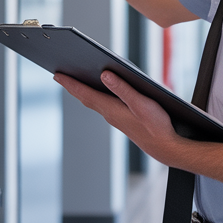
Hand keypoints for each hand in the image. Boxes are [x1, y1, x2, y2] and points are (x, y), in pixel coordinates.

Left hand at [53, 71, 190, 167]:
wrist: (166, 148)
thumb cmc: (156, 125)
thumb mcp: (141, 103)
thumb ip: (123, 89)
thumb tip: (104, 74)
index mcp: (111, 109)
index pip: (85, 93)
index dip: (70, 83)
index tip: (56, 74)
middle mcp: (110, 114)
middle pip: (86, 98)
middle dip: (73, 86)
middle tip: (59, 75)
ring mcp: (116, 118)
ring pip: (94, 102)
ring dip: (84, 91)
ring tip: (75, 81)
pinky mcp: (123, 120)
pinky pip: (103, 106)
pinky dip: (96, 97)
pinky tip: (100, 93)